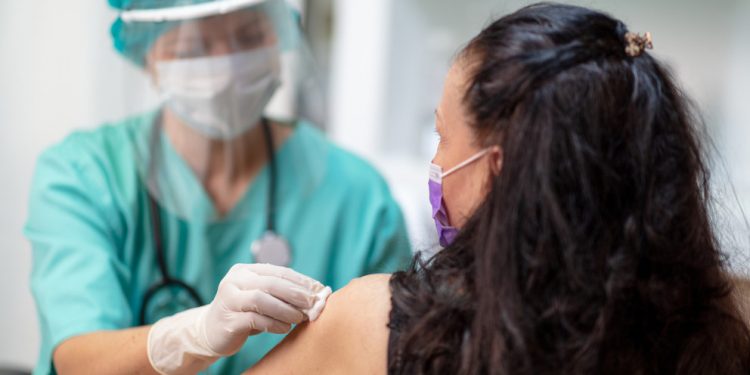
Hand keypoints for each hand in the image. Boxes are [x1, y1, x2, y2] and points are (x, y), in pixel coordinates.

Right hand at [201, 263, 322, 354]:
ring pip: (262, 299)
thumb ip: (279, 293)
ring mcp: (228, 299)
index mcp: (244, 270)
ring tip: (300, 318)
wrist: (209, 332)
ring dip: (286, 309)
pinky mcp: (228, 320)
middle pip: (271, 283)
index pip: (278, 271)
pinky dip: (274, 323)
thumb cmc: (242, 313)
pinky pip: (255, 319)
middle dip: (296, 293)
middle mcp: (234, 280)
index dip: (301, 280)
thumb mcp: (259, 298)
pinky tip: (285, 328)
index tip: (320, 290)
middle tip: (313, 303)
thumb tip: (314, 295)